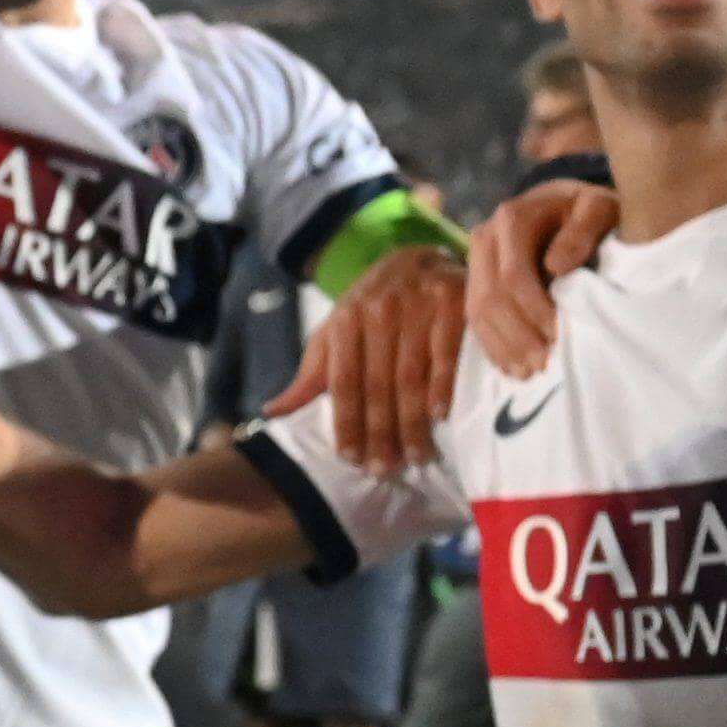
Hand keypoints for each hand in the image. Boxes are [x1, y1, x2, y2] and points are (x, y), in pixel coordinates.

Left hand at [268, 243, 467, 464]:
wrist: (418, 257)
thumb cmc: (372, 306)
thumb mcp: (335, 331)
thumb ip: (312, 373)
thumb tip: (273, 412)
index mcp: (346, 320)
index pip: (342, 381)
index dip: (346, 423)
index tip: (350, 458)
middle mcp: (379, 311)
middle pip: (377, 385)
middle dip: (379, 433)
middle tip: (383, 469)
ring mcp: (417, 306)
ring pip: (411, 376)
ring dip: (412, 423)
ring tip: (414, 457)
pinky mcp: (453, 303)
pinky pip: (447, 353)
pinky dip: (443, 386)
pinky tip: (440, 416)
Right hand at [464, 185, 610, 376]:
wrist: (567, 205)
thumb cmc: (589, 211)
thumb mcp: (599, 209)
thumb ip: (583, 230)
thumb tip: (556, 266)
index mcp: (512, 218)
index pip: (514, 275)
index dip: (534, 311)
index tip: (559, 337)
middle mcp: (485, 237)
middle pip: (490, 297)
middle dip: (517, 336)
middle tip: (543, 365)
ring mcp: (475, 260)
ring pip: (477, 312)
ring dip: (502, 347)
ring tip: (529, 373)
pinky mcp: (475, 279)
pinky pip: (474, 318)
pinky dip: (493, 346)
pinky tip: (511, 367)